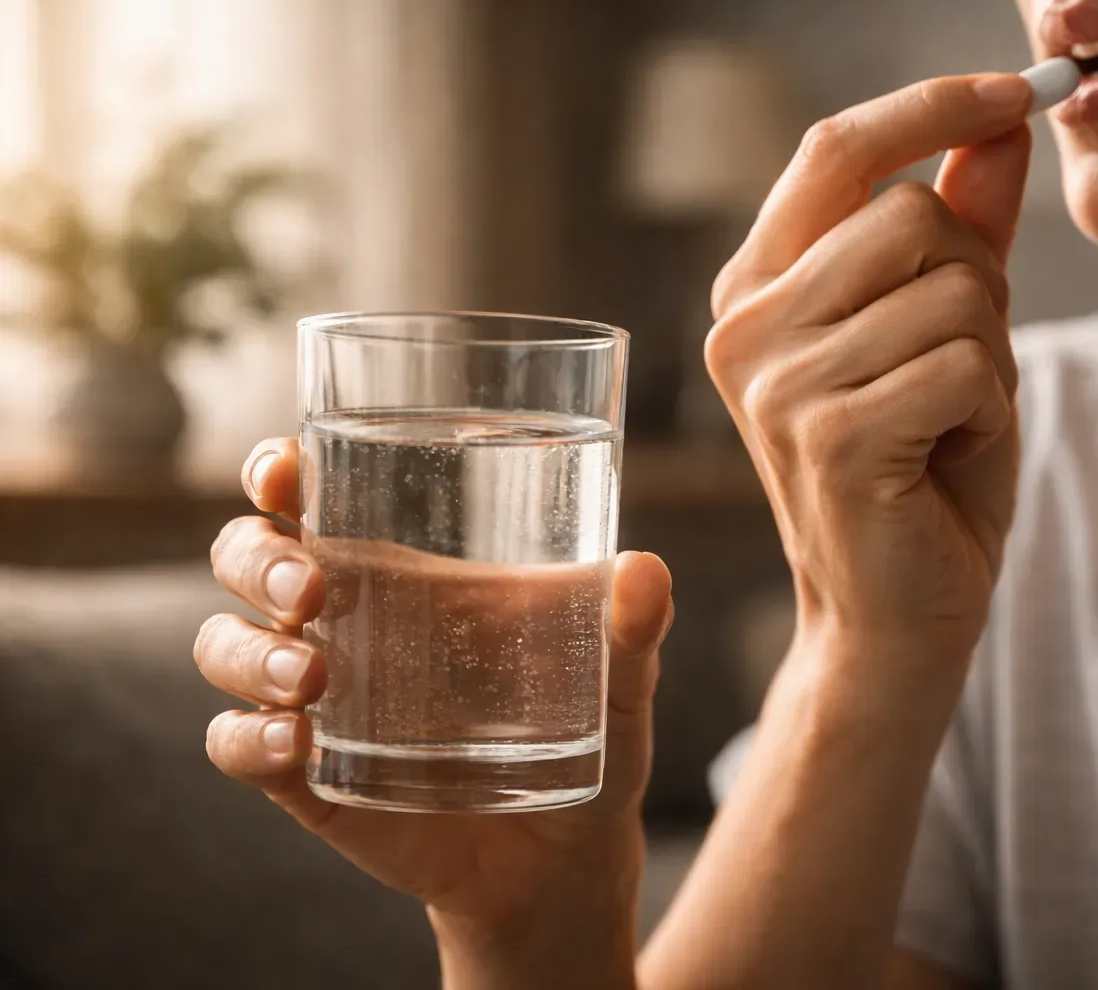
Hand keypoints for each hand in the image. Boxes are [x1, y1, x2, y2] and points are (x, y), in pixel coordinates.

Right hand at [197, 438, 672, 987]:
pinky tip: (293, 743)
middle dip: (257, 559)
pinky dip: (247, 741)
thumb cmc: (586, 736)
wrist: (563, 856)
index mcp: (406, 571)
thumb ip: (630, 630)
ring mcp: (315, 699)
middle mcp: (344, 622)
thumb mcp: (617, 682)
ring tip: (310, 679)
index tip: (284, 470)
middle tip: (313, 590)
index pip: (314, 497)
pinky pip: (235, 746)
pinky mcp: (306, 775)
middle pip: (246, 557)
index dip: (278, 471)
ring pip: (222, 646)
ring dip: (246, 652)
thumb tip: (645, 570)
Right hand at [706, 73, 1033, 665]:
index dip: (931, 105)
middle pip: (915, 214)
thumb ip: (965, 227)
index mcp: (756, 289)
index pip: (835, 150)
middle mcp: (745, 327)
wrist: (895, 619)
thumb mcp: (943, 334)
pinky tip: (950, 457)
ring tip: (947, 424)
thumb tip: (1002, 120)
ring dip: (991, 360)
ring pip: (958, 290)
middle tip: (962, 369)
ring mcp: (779, 384)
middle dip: (981, 285)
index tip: (1020, 91)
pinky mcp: (831, 439)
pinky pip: (969, 364)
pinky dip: (993, 410)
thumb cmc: (919, 474)